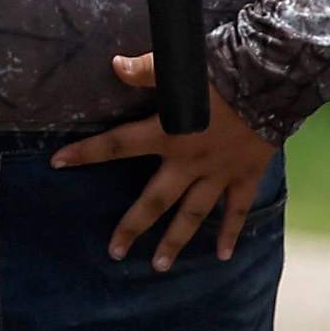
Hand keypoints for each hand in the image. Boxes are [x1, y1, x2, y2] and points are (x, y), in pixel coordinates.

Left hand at [51, 56, 278, 262]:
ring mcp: (218, 173)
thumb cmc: (224, 71)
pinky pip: (236, 209)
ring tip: (159, 266)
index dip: (85, 152)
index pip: (116, 145)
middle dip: (133, 227)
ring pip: (192, 214)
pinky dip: (230, 232)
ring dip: (175, 241)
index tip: (57, 163)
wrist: (273, 82)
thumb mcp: (180, 68)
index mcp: (166, 133)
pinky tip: (223, 255)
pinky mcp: (245, 175)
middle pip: (154, 201)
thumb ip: (145, 70)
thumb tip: (115, 65)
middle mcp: (188, 161)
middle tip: (115, 252)